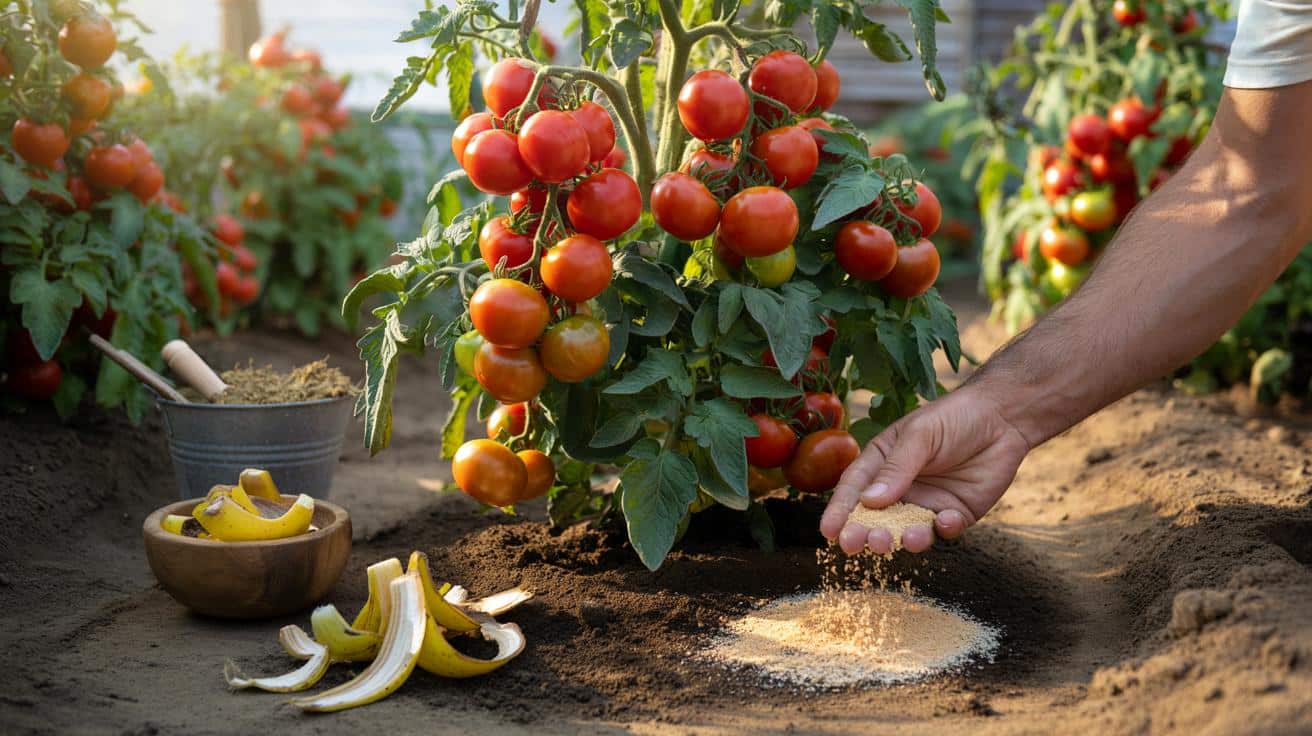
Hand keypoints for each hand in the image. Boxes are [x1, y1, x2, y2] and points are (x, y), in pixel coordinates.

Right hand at [820, 385, 1030, 554]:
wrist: (1003, 418)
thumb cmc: (954, 417)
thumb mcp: (920, 436)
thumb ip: (897, 468)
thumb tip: (869, 501)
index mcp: (882, 462)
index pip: (854, 488)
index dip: (840, 511)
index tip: (828, 532)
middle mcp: (900, 486)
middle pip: (876, 517)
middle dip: (865, 532)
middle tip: (857, 545)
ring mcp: (927, 502)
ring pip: (907, 529)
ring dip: (901, 538)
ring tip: (900, 540)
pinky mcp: (955, 513)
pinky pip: (944, 531)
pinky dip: (943, 530)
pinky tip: (945, 519)